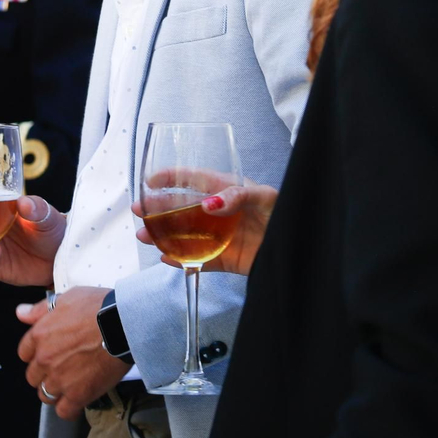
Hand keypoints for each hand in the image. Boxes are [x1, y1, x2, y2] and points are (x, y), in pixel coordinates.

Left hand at [16, 286, 129, 421]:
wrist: (122, 323)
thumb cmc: (98, 308)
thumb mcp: (67, 299)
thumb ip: (40, 309)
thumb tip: (21, 312)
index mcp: (40, 335)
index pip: (24, 353)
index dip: (36, 354)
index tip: (48, 354)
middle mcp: (45, 359)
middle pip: (33, 376)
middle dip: (45, 374)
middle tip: (62, 368)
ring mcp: (60, 378)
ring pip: (46, 395)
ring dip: (55, 391)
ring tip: (70, 385)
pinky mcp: (78, 394)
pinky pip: (64, 411)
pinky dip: (69, 409)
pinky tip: (77, 400)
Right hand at [134, 179, 278, 275]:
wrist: (299, 248)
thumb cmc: (284, 213)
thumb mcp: (264, 197)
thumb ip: (236, 195)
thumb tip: (208, 204)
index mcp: (227, 189)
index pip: (194, 179)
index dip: (171, 177)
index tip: (150, 180)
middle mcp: (219, 212)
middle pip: (182, 208)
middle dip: (158, 209)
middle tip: (139, 211)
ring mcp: (220, 236)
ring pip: (185, 235)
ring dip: (163, 235)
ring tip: (145, 237)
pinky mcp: (225, 259)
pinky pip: (199, 260)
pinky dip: (181, 260)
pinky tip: (166, 258)